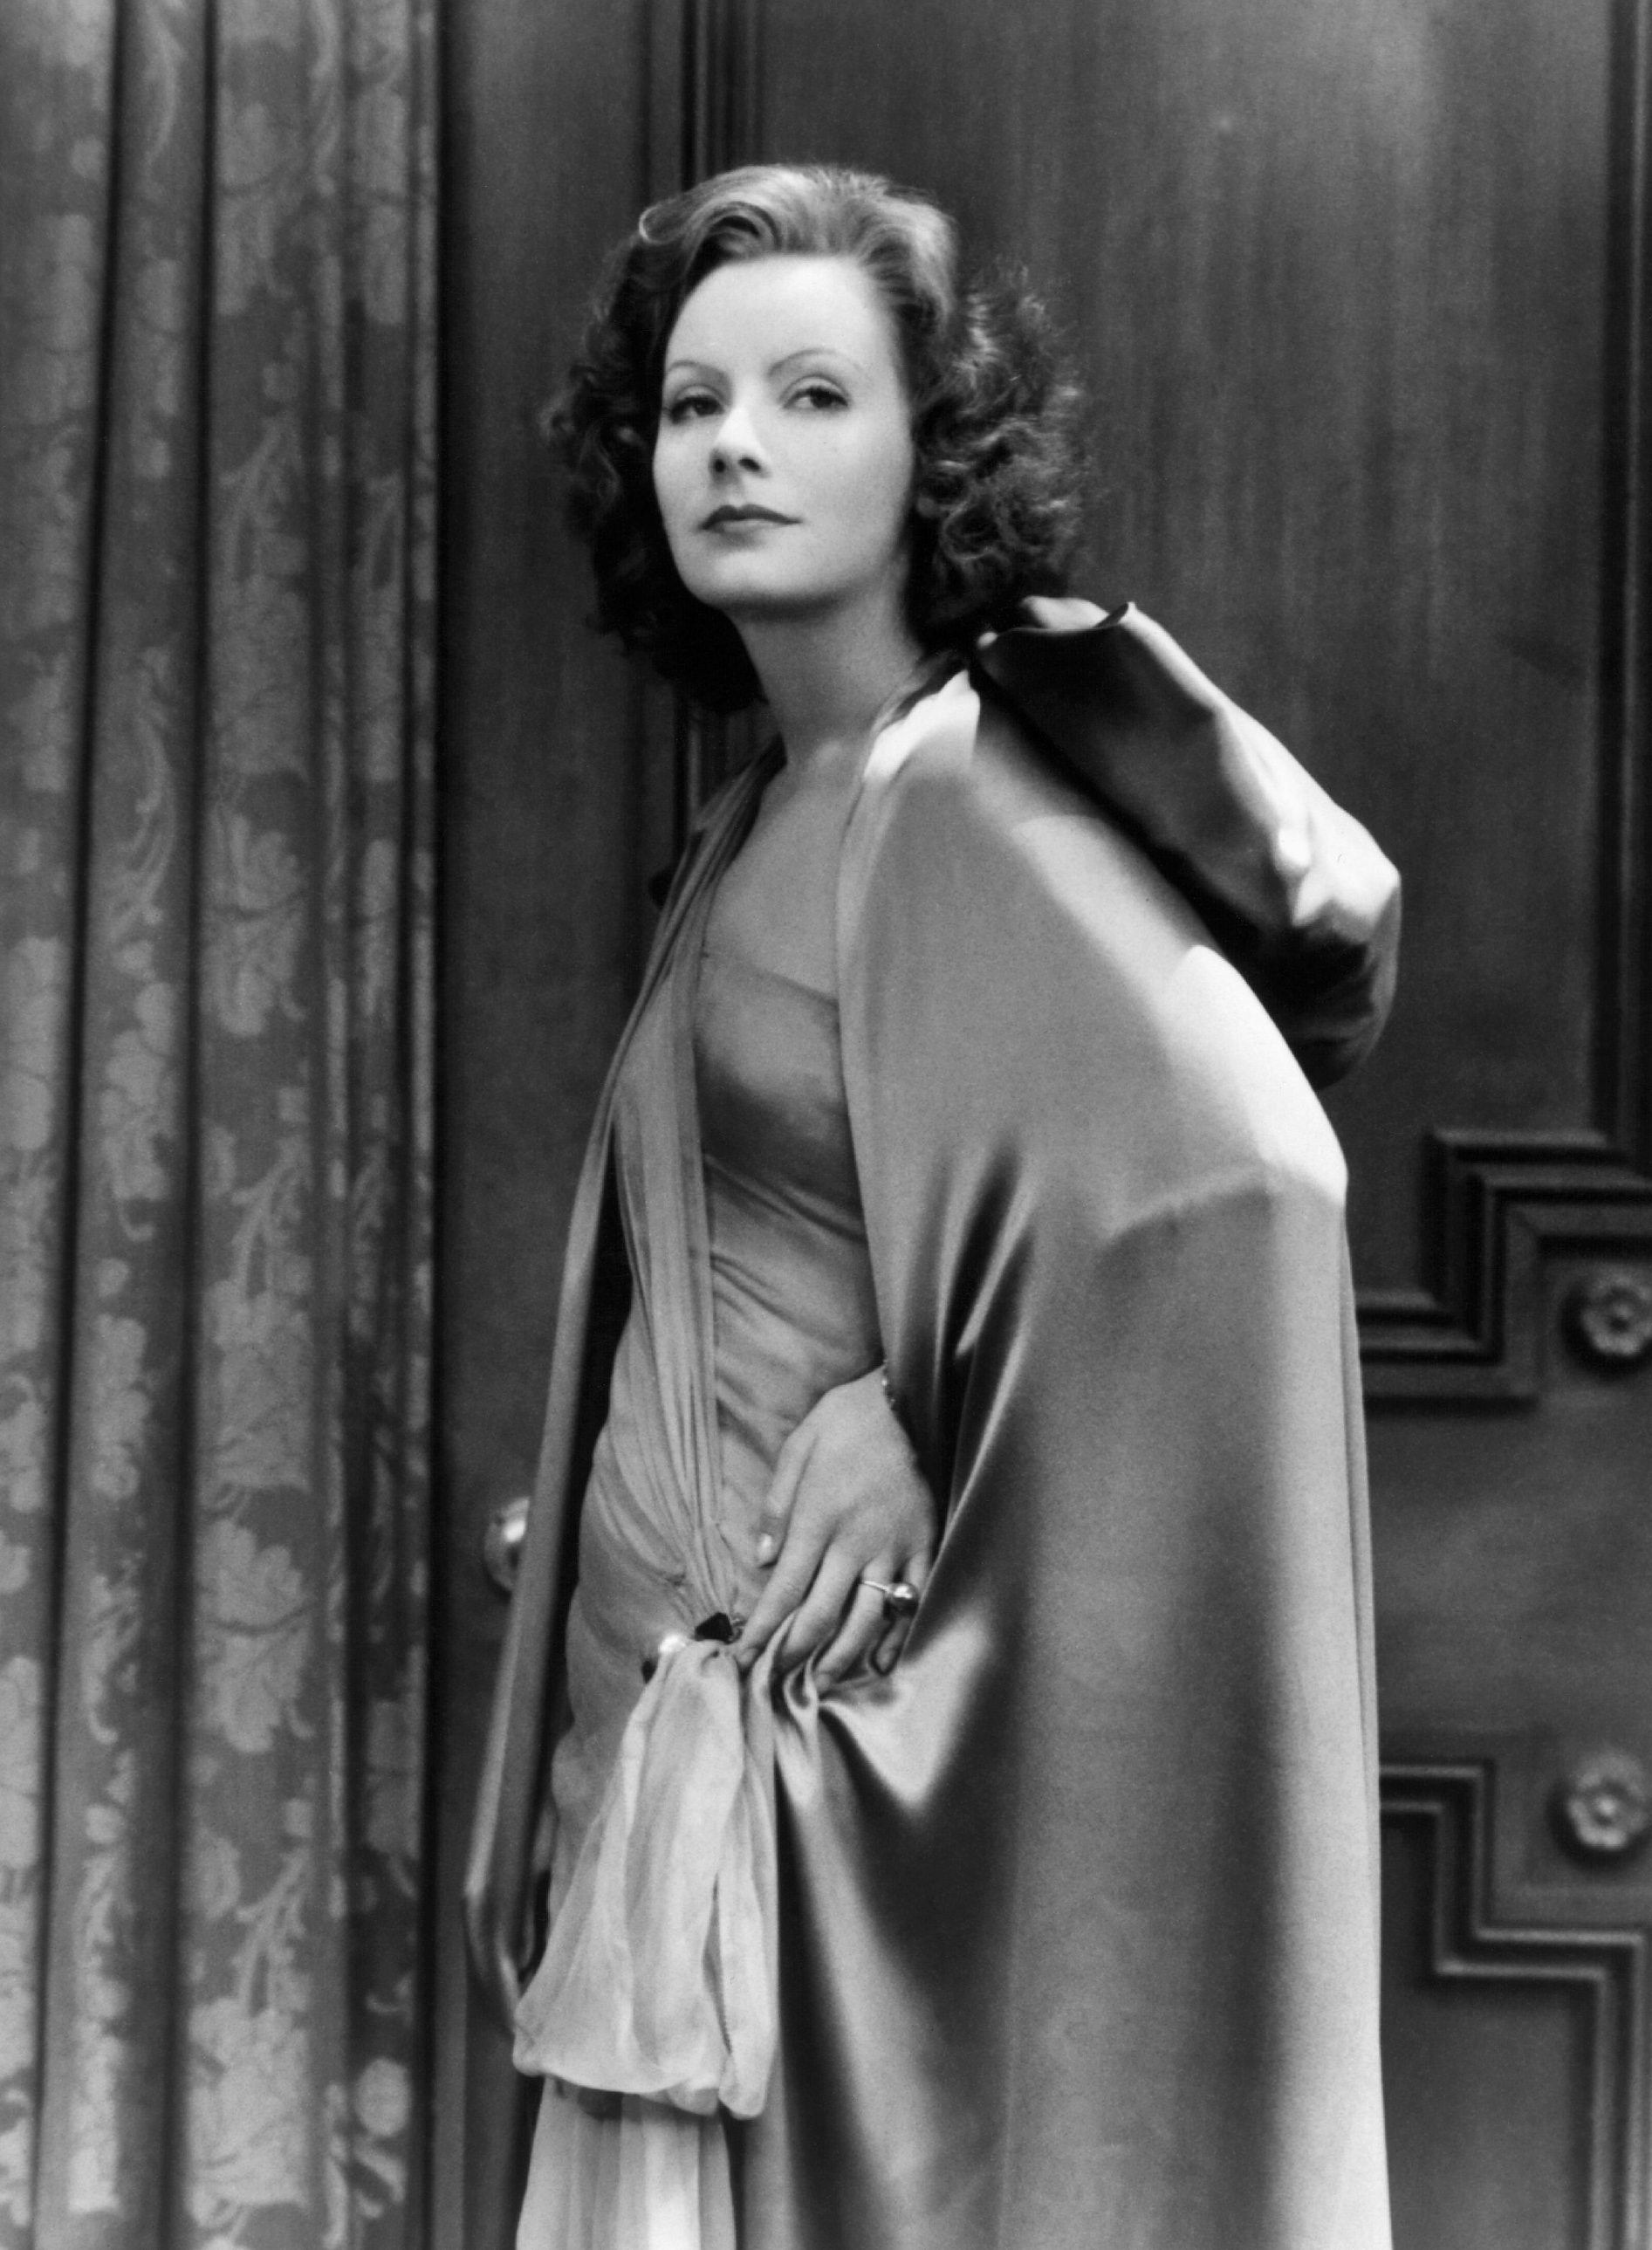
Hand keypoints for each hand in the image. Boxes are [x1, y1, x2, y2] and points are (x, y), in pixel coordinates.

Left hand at [736, 1367, 937, 1684]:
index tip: (742, 1658)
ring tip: (820, 1682)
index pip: (782, 1591)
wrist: (908, 1400)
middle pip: (820, 1616)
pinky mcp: (924, 1545)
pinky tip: (880, 1660)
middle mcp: (853, 1542)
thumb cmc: (846, 1422)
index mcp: (817, 1519)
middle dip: (792, 1654)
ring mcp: (893, 1548)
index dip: (760, 1631)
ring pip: (866, 1619)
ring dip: (840, 1657)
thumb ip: (777, 1506)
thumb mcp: (797, 1449)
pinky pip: (913, 1599)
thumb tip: (763, 1560)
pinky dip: (897, 1635)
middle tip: (773, 1678)